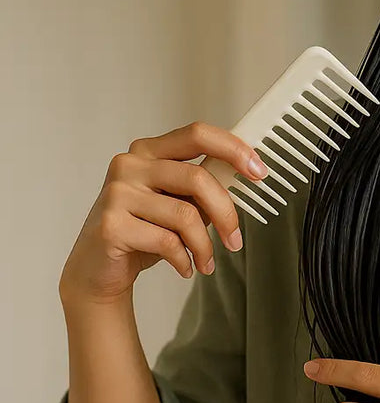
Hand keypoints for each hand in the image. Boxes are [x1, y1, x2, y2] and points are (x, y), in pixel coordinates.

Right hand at [58, 121, 266, 304]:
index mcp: (149, 151)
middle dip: (226, 213)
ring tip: (206, 261)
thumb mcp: (177, 202)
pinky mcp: (111, 224)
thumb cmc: (143, 230)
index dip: (233, 148)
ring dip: (205, 245)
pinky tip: (185, 267)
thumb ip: (203, 187)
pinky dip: (184, 259)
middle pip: (197, 178)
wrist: (97, 269)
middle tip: (236, 240)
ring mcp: (117, 193)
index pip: (197, 134)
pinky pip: (166, 241)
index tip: (258, 170)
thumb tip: (246, 178)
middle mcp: (130, 164)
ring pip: (185, 215)